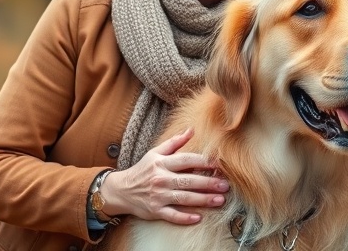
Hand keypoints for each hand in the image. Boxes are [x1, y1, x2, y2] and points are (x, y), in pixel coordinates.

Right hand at [100, 128, 228, 223]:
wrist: (122, 190)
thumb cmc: (143, 170)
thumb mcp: (155, 153)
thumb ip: (175, 142)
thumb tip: (192, 129)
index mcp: (162, 163)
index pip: (186, 160)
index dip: (203, 162)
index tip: (219, 165)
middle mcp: (161, 179)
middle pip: (188, 181)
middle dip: (208, 183)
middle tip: (225, 185)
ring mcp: (158, 196)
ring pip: (184, 198)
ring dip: (203, 200)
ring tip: (220, 200)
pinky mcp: (156, 211)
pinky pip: (172, 215)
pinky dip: (184, 217)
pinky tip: (198, 218)